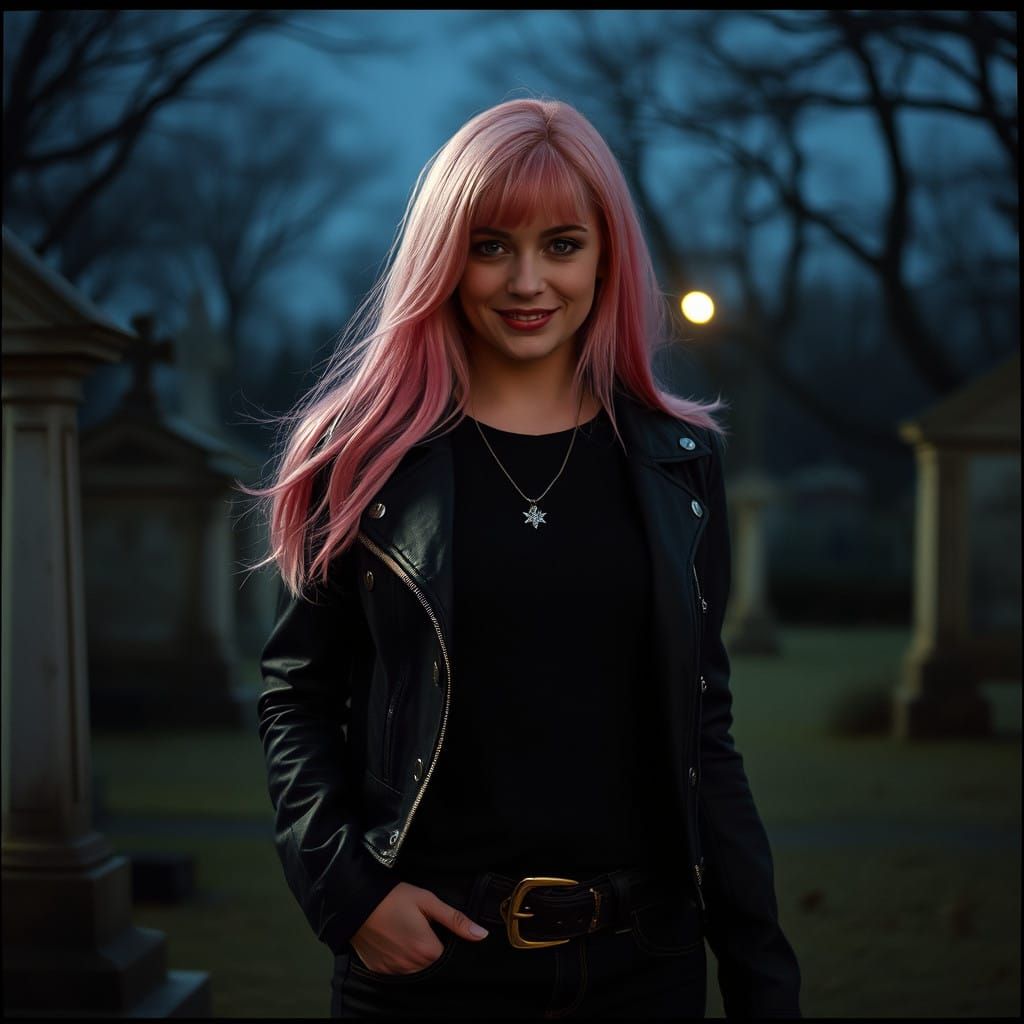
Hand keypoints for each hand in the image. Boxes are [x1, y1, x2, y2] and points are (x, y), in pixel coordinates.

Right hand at [350, 882, 488, 974]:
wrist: (356, 901)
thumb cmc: (394, 898)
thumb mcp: (428, 901)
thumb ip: (455, 920)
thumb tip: (481, 934)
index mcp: (427, 950)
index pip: (447, 956)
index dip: (445, 941)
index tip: (437, 929)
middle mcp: (411, 966)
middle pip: (432, 965)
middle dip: (431, 950)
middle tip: (421, 929)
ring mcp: (394, 971)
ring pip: (415, 970)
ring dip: (416, 957)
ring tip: (407, 934)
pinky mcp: (379, 971)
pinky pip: (397, 971)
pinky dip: (399, 960)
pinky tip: (394, 942)